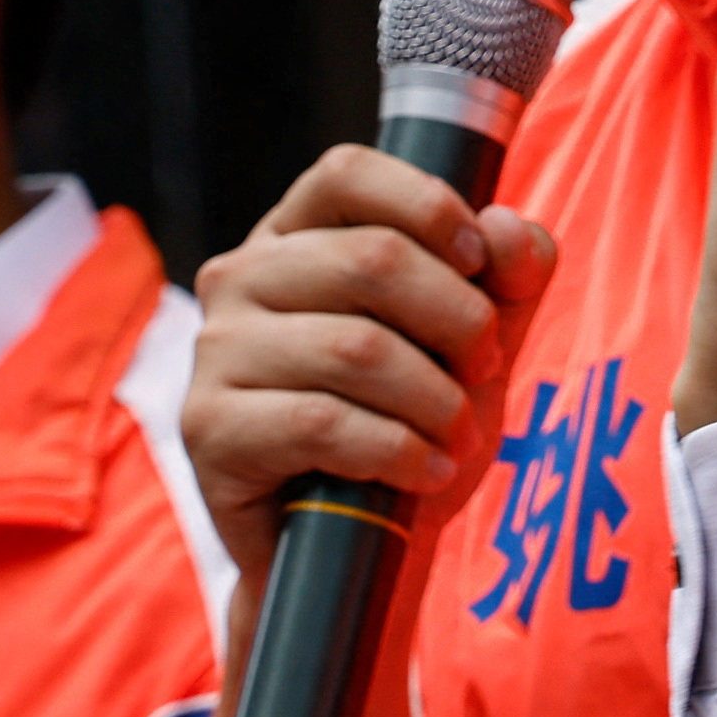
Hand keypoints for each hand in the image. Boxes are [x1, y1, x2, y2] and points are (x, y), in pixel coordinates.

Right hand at [182, 147, 561, 594]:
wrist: (354, 544)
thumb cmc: (408, 420)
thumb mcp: (473, 338)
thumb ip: (508, 275)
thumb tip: (508, 231)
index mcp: (295, 234)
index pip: (347, 172)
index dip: (427, 205)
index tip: (479, 263)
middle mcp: (240, 276)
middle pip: (372, 259)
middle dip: (458, 318)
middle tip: (486, 368)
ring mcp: (214, 351)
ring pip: (356, 348)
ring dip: (435, 399)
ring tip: (459, 435)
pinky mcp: (208, 428)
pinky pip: (322, 423)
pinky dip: (396, 450)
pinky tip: (424, 471)